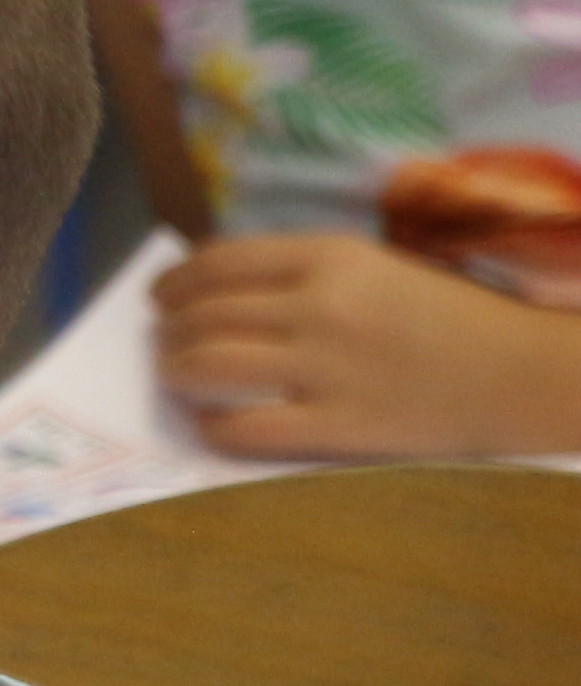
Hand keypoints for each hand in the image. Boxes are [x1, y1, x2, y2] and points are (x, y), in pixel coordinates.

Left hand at [153, 232, 580, 459]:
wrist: (523, 374)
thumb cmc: (453, 318)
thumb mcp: (378, 268)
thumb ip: (305, 273)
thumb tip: (222, 288)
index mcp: (330, 257)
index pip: (217, 263)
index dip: (175, 282)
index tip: (161, 297)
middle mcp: (318, 307)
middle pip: (203, 315)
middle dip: (169, 330)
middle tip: (164, 342)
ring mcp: (324, 368)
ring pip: (207, 366)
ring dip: (175, 371)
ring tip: (175, 376)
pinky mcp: (337, 426)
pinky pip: (244, 427)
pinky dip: (210, 424)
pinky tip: (209, 421)